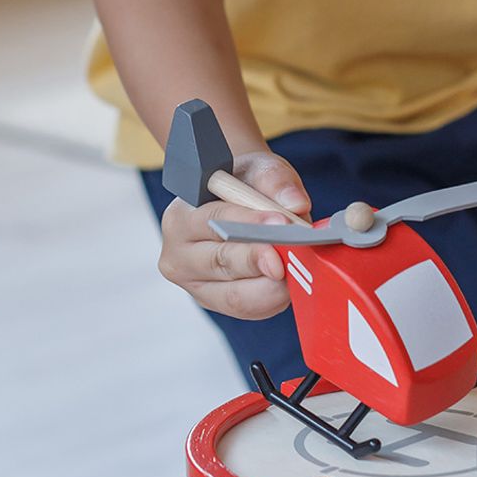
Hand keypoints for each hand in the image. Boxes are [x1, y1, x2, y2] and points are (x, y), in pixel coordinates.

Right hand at [157, 150, 311, 318]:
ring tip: (298, 270)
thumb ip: (275, 179)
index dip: (250, 224)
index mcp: (181, 217)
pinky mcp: (216, 303)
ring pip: (235, 295)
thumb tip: (296, 204)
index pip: (214, 221)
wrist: (235, 204)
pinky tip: (288, 285)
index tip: (282, 224)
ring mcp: (195, 285)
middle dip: (262, 260)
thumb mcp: (258, 167)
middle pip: (222, 263)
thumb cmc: (243, 186)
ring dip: (272, 285)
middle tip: (294, 255)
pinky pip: (248, 309)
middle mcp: (178, 255)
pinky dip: (272, 299)